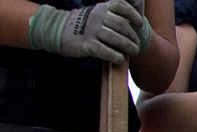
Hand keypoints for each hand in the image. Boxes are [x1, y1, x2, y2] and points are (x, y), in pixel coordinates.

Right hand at [27, 0, 146, 63]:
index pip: (122, 6)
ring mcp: (92, 30)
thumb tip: (132, 31)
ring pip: (116, 38)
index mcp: (102, 8)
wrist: (57, 29)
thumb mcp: (96, 14)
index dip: (133, 15)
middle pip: (123, 26)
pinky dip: (116, 56)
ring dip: (129, 48)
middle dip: (133, 38)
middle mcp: (98, 17)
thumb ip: (112, 17)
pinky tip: (120, 60)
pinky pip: (105, 51)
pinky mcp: (87, 44)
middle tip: (136, 47)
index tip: (139, 24)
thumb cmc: (83, 25)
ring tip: (133, 53)